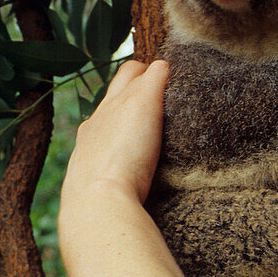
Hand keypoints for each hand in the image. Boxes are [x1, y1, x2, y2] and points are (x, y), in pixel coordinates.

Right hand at [61, 60, 169, 207]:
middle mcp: (102, 114)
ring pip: (135, 71)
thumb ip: (99, 184)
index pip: (107, 108)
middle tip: (160, 93)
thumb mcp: (92, 190)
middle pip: (119, 80)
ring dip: (153, 76)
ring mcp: (120, 103)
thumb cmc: (96, 205)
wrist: (98, 198)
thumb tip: (96, 198)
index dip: (123, 107)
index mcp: (90, 135)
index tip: (141, 120)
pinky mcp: (143, 98)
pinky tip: (187, 80)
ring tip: (178, 88)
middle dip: (137, 78)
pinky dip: (168, 73)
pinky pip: (158, 71)